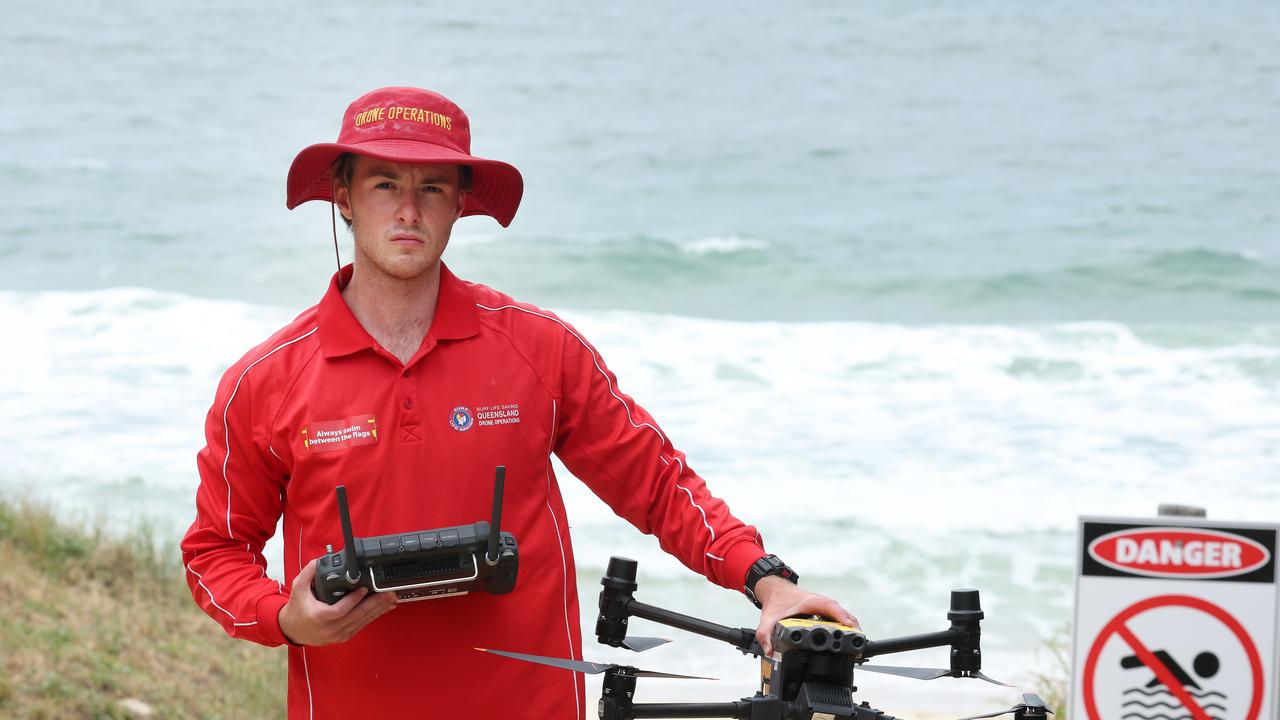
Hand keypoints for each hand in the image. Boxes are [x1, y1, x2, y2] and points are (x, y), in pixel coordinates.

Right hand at [278, 559, 398, 645]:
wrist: (292, 630)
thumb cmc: (297, 609)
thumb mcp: (298, 588)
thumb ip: (308, 573)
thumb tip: (320, 560)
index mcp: (320, 617)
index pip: (341, 609)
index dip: (354, 600)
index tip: (365, 589)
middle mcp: (330, 628)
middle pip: (357, 616)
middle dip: (375, 604)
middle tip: (389, 593)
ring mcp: (338, 634)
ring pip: (362, 622)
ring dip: (378, 610)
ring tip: (390, 599)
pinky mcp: (343, 637)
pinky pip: (361, 626)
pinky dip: (372, 617)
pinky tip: (383, 609)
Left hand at [753, 575, 859, 655]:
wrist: (776, 591)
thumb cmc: (777, 601)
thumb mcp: (768, 618)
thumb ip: (765, 634)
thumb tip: (770, 650)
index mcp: (811, 602)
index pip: (830, 607)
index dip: (841, 616)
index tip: (849, 626)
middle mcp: (821, 603)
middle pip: (842, 614)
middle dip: (852, 629)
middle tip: (858, 645)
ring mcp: (826, 607)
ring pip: (844, 617)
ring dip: (852, 630)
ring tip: (857, 647)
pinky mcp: (827, 612)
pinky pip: (841, 619)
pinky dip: (848, 628)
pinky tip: (850, 640)